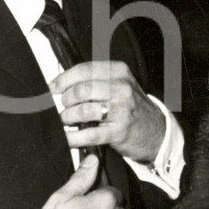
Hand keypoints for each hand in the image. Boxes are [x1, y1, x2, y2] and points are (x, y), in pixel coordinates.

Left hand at [50, 61, 164, 162]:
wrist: (157, 131)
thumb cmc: (133, 107)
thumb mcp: (121, 84)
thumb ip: (96, 80)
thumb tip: (62, 83)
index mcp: (119, 72)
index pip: (84, 70)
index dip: (63, 79)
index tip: (52, 87)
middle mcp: (122, 88)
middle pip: (81, 90)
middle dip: (65, 100)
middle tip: (63, 106)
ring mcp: (121, 110)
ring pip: (83, 110)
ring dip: (67, 117)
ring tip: (66, 120)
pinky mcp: (118, 132)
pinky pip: (88, 134)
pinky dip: (72, 137)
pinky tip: (67, 138)